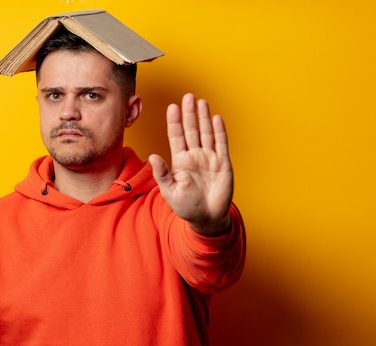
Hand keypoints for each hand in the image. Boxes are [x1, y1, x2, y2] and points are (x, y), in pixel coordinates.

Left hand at [149, 93, 233, 235]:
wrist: (207, 218)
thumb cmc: (187, 206)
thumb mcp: (170, 191)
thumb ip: (162, 173)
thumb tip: (152, 156)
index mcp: (180, 161)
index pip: (176, 137)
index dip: (174, 122)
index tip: (172, 107)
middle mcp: (194, 156)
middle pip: (191, 130)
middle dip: (189, 114)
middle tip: (188, 97)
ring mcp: (209, 158)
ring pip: (206, 133)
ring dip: (203, 118)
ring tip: (201, 102)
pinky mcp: (223, 163)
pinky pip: (221, 144)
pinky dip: (219, 131)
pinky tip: (216, 118)